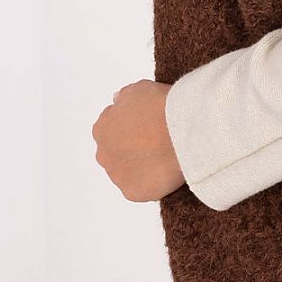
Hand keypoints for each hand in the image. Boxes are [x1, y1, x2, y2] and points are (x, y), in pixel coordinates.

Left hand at [92, 79, 185, 201]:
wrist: (179, 130)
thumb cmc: (160, 106)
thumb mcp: (140, 89)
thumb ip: (124, 97)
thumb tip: (117, 101)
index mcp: (102, 128)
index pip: (113, 129)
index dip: (132, 127)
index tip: (149, 126)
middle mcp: (104, 154)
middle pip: (117, 152)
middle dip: (133, 148)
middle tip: (156, 142)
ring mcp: (117, 176)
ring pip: (128, 172)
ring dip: (141, 166)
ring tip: (164, 157)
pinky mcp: (132, 193)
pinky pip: (141, 188)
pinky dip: (151, 182)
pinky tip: (166, 171)